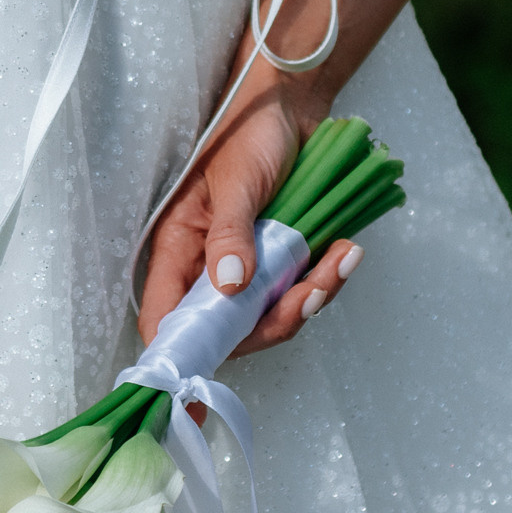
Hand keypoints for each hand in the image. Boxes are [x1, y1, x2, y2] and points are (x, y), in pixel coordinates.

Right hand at [136, 84, 361, 360]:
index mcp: (180, 250)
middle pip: (230, 331)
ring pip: (272, 316)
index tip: (190, 407)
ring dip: (310, 297)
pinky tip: (346, 251)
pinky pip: (300, 292)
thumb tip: (228, 288)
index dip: (178, 360)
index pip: (166, 319)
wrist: (294, 105)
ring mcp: (249, 267)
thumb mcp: (236, 182)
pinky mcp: (283, 261)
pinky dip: (325, 280)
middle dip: (276, 321)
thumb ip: (231, 236)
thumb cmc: (249, 132)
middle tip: (312, 290)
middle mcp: (209, 267)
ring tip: (341, 258)